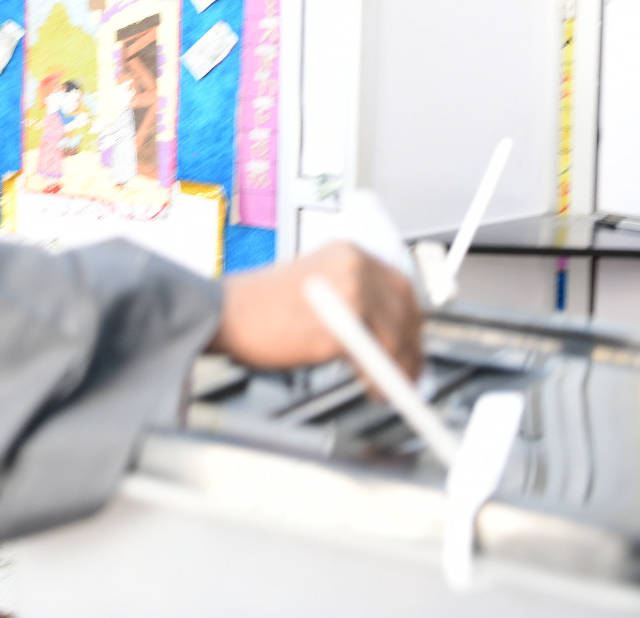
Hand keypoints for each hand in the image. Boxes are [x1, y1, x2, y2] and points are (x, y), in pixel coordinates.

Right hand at [210, 240, 423, 379]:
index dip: (411, 318)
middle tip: (412, 371)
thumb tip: (386, 335)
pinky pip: (376, 355)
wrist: (226, 311)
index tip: (413, 341)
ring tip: (391, 385)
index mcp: (348, 253)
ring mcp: (349, 292)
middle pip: (405, 310)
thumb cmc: (260, 305)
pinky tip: (374, 386)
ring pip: (395, 335)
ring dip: (399, 366)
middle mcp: (353, 266)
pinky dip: (381, 376)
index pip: (400, 285)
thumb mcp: (317, 287)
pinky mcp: (340, 324)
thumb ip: (353, 300)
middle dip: (412, 347)